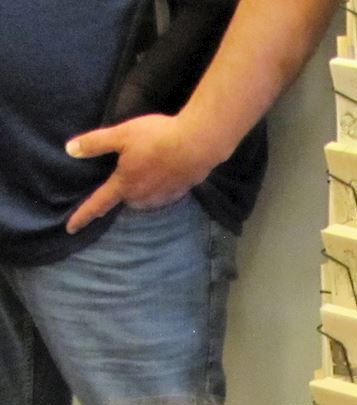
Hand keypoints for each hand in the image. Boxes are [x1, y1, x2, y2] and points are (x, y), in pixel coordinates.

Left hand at [65, 113, 214, 232]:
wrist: (196, 145)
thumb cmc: (156, 138)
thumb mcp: (121, 134)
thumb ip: (95, 144)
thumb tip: (70, 150)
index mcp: (124, 185)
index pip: (98, 204)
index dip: (83, 216)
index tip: (70, 228)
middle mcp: (141, 198)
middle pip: (124, 198)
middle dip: (122, 187)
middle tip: (128, 165)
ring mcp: (160, 199)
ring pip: (142, 198)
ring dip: (140, 187)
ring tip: (148, 166)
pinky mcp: (176, 195)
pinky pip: (160, 194)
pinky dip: (158, 185)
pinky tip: (164, 169)